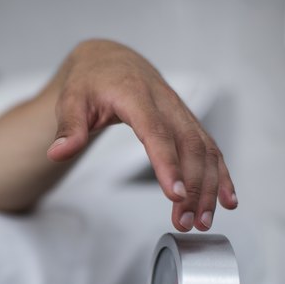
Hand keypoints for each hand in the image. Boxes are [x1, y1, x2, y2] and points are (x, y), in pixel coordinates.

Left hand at [46, 39, 237, 230]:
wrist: (110, 61)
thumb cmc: (90, 82)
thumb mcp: (71, 100)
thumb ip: (68, 127)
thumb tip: (57, 152)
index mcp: (136, 96)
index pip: (156, 133)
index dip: (168, 164)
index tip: (175, 195)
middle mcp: (166, 103)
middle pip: (188, 146)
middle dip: (192, 187)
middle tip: (185, 222)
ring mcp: (180, 113)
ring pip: (204, 150)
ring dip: (208, 187)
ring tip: (202, 221)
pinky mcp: (187, 122)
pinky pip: (210, 148)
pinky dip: (221, 174)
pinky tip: (227, 200)